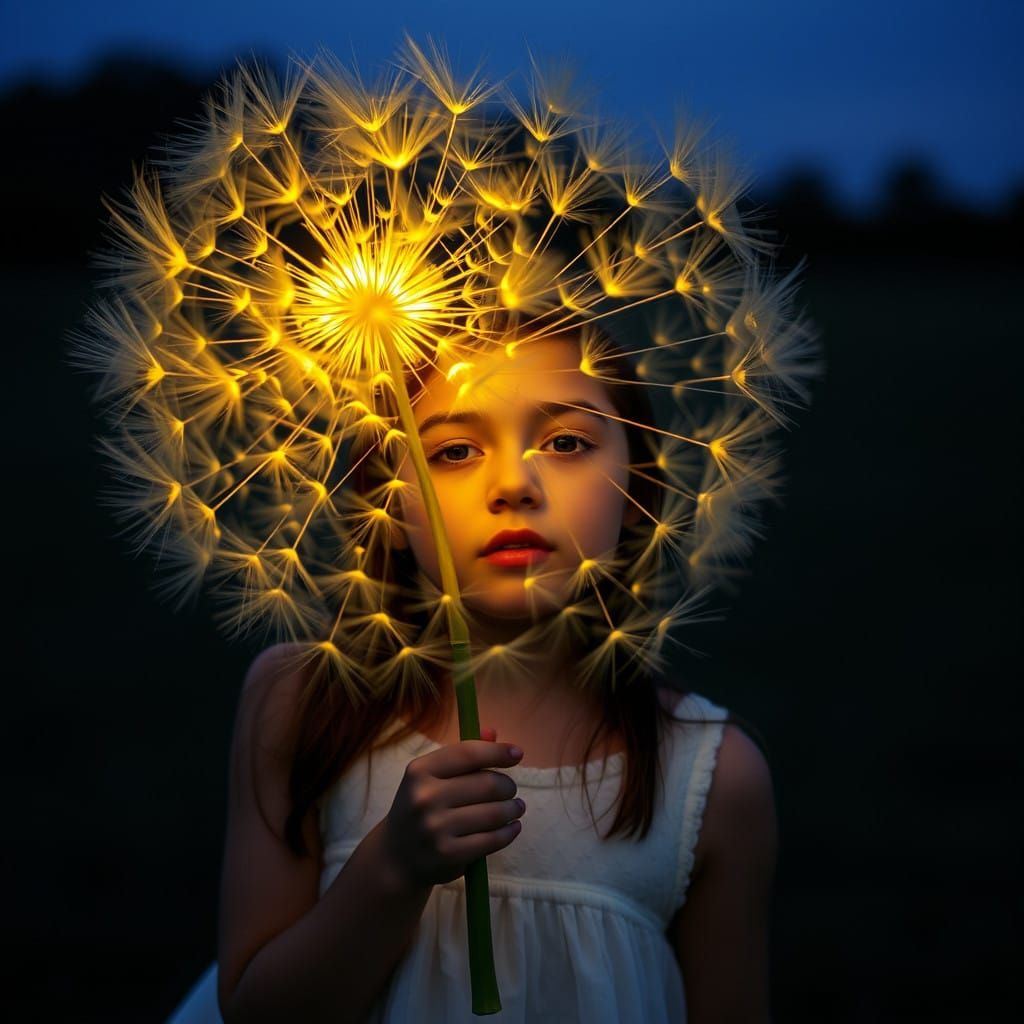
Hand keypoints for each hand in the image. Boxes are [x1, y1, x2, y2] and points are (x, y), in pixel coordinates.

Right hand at [381, 726, 525, 887]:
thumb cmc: (421, 809)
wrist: (396, 857)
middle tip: (511, 790)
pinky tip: (512, 827)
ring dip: (513, 809)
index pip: (468, 753)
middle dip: (508, 786)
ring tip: (516, 808)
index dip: (497, 752)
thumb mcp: (430, 778)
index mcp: (420, 771)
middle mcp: (425, 797)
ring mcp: (435, 828)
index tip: (518, 753)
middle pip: (487, 783)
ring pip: (494, 813)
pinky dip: (508, 832)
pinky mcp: (447, 855)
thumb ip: (461, 755)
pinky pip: (491, 840)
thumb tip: (493, 733)